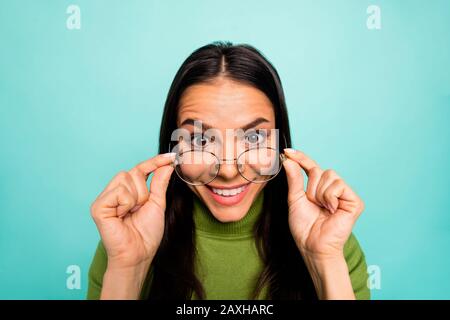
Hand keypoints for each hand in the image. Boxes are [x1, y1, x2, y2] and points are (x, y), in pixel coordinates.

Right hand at [90, 153, 174, 269]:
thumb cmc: (146, 234)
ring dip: (136, 197)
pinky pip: (118, 192)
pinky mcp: (98, 206)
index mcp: (128, 191)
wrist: (139, 253)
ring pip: (125, 178)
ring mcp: (105, 199)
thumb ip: (160, 183)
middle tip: (140, 208)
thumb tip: (166, 164)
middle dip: (143, 190)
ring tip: (131, 213)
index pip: (140, 169)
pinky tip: (122, 216)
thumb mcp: (158, 203)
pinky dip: (126, 203)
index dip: (154, 162)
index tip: (171, 157)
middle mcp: (114, 192)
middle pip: (132, 172)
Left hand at [282, 148, 364, 260]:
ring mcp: (345, 194)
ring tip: (322, 208)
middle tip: (313, 204)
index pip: (311, 167)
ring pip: (329, 176)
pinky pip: (339, 186)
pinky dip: (330, 197)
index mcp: (319, 188)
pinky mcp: (355, 201)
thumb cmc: (304, 227)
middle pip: (319, 170)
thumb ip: (294, 179)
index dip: (301, 158)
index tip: (287, 151)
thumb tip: (288, 160)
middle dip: (311, 187)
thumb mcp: (295, 199)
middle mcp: (333, 189)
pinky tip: (331, 210)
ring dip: (319, 194)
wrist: (312, 245)